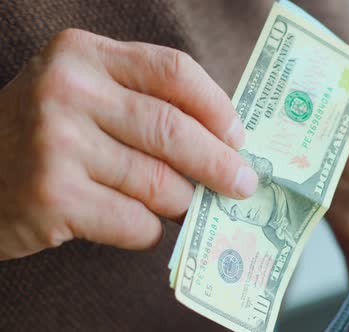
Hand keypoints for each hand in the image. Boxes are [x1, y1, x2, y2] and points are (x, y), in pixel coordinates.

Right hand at [0, 29, 257, 259]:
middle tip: (244, 183)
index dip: (217, 106)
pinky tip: (144, 225)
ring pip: (158, 183)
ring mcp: (56, 144)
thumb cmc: (42, 135)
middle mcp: (67, 91)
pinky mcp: (52, 198)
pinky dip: (151, 230)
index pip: (173, 70)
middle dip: (220, 164)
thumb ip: (143, 105)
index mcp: (83, 54)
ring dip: (184, 203)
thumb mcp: (84, 95)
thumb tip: (222, 145)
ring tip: (189, 206)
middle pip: (173, 130)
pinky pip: (135, 222)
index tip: (238, 136)